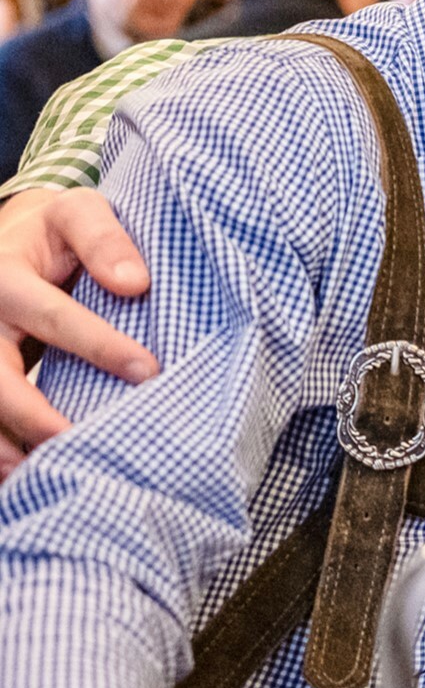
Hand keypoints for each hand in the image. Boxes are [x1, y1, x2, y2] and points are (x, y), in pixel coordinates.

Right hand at [0, 189, 154, 474]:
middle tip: (80, 441)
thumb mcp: (78, 213)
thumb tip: (135, 283)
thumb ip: (105, 239)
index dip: (99, 344)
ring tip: (34, 474)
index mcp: (4, 276)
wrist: (9, 238)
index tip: (147, 371)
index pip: (52, 315)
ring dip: (3, 441)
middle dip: (34, 412)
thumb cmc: (54, 230)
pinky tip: (18, 473)